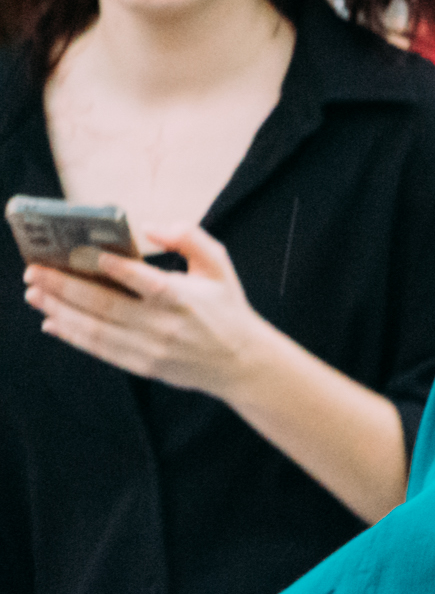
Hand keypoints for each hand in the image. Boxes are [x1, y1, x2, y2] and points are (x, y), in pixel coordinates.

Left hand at [23, 224, 273, 394]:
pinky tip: (51, 321)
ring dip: (59, 310)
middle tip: (34, 271)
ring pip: (95, 329)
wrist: (242, 362)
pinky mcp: (142, 366)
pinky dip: (72, 336)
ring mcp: (151, 349)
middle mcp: (165, 326)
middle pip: (106, 305)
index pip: (144, 281)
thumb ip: (190, 237)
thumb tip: (149, 227)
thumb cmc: (226, 307)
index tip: (80, 252)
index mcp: (186, 298)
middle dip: (65, 287)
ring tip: (34, 293)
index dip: (112, 268)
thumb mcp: (219, 266)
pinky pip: (100, 349)